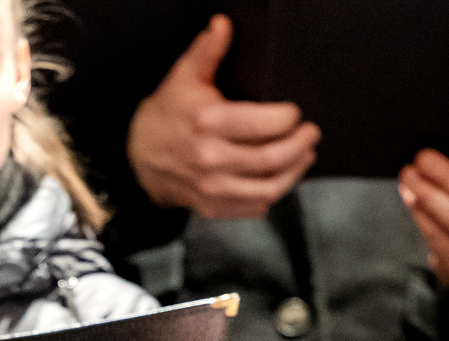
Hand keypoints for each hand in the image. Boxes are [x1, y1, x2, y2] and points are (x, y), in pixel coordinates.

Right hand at [126, 15, 318, 218]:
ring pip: (268, 187)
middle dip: (300, 144)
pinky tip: (282, 177)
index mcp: (206, 123)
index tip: (294, 113)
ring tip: (304, 154)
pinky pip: (254, 207)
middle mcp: (209, 159)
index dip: (287, 119)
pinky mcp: (212, 206)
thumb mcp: (183, 77)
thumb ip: (207, 51)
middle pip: (271, 158)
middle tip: (309, 133)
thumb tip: (223, 25)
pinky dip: (274, 193)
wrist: (139, 157)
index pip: (261, 125)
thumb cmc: (166, 116)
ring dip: (295, 171)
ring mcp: (211, 187)